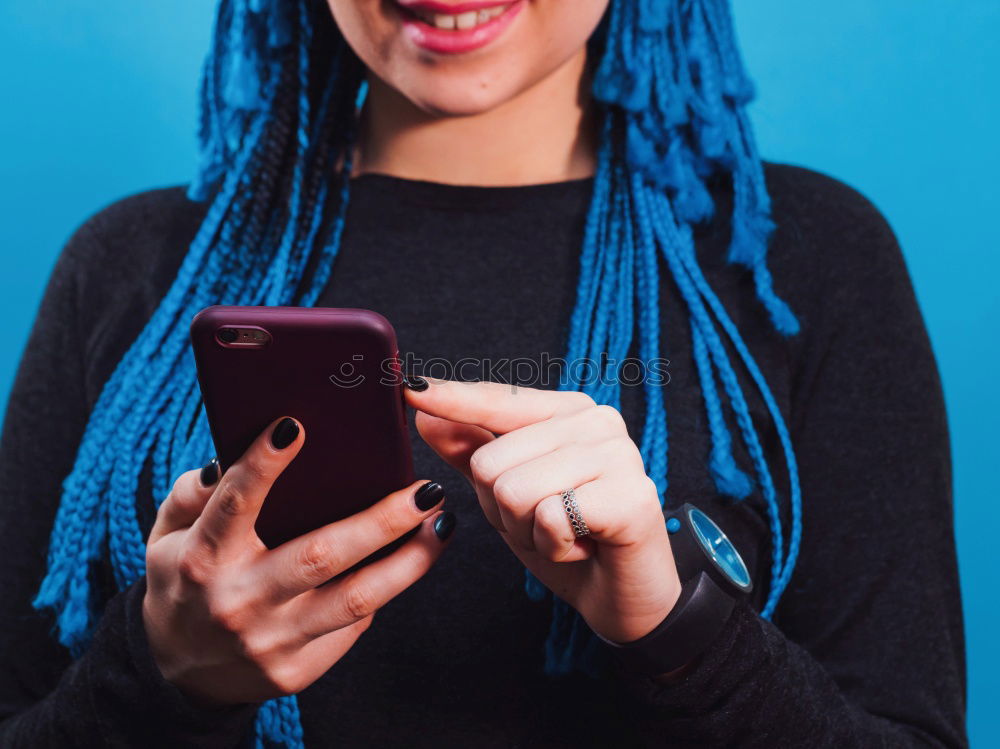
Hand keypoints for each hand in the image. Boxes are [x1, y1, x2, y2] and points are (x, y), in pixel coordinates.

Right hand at [142, 417, 453, 704]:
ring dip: (409, 561)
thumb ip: (192, 494)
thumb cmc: (184, 582)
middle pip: (320, 556)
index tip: (296, 425)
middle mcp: (238, 601)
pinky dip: (386, 590)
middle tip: (425, 489)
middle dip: (380, 521)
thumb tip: (229, 460)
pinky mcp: (295, 670)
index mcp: (203, 559)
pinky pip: (351, 626)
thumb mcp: (166, 536)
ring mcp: (270, 641)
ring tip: (442, 524)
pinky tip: (413, 560)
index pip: (234, 504)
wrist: (179, 670)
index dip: (263, 466)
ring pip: (354, 599)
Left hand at [407, 378, 680, 643]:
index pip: (499, 400)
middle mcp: (598, 422)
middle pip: (491, 461)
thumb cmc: (568, 539)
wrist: (623, 598)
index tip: (408, 386)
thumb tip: (425, 415)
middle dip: (504, 510)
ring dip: (529, 532)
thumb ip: (471, 451)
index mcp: (568, 412)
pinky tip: (584, 547)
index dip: (453, 399)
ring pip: (515, 491)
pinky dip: (554, 547)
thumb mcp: (508, 496)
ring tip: (566, 535)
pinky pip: (550, 518)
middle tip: (547, 523)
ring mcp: (620, 455)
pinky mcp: (633, 496)